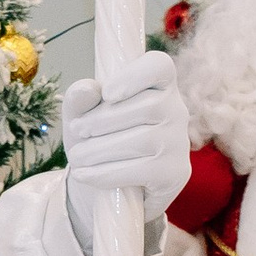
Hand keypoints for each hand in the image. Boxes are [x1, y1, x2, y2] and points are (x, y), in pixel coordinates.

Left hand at [61, 53, 191, 246]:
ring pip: (143, 139)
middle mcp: (176, 110)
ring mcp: (179, 143)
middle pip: (148, 106)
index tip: (106, 93)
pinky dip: (106, 173)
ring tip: (76, 157)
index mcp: (157, 86)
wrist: (112, 189)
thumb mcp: (82, 117)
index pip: (159, 66)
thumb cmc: (99, 140)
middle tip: (77, 131)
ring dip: (100, 149)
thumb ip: (80, 100)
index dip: (135, 75)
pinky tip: (84, 174)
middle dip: (103, 120)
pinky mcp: (175, 173)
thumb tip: (86, 89)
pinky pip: (142, 170)